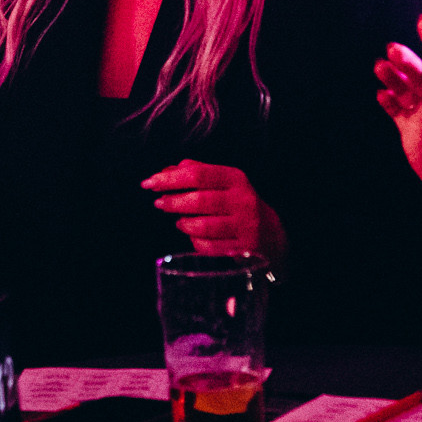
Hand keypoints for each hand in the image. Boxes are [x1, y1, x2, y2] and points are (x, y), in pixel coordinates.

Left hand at [142, 160, 285, 259]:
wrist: (272, 236)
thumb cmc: (238, 205)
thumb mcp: (223, 183)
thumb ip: (196, 173)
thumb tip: (165, 171)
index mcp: (236, 179)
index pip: (198, 174)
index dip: (170, 179)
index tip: (149, 183)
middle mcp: (243, 200)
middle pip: (199, 200)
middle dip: (173, 202)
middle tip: (159, 203)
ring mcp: (245, 227)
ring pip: (202, 226)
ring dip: (184, 224)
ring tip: (180, 221)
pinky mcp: (243, 250)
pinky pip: (208, 247)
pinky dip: (195, 242)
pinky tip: (195, 236)